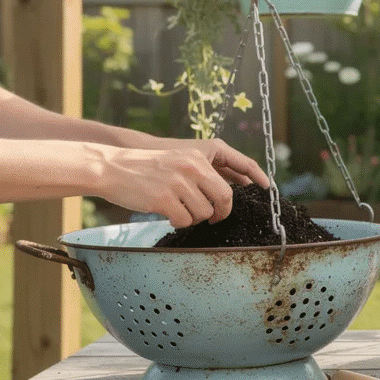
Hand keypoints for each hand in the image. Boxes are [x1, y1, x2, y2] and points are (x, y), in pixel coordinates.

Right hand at [96, 140, 268, 227]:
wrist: (112, 168)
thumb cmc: (146, 168)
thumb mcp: (179, 161)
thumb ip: (202, 171)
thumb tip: (230, 189)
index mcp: (197, 158)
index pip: (234, 173)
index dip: (254, 180)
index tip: (267, 189)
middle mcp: (192, 168)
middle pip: (223, 200)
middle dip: (221, 214)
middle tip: (215, 219)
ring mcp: (178, 184)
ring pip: (203, 214)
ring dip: (194, 217)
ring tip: (179, 210)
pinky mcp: (164, 200)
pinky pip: (184, 221)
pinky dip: (178, 221)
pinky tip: (167, 213)